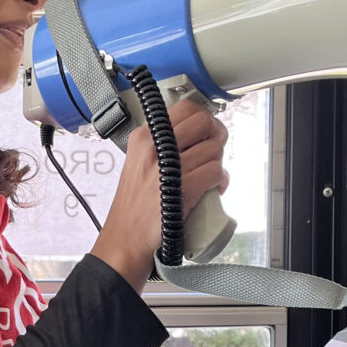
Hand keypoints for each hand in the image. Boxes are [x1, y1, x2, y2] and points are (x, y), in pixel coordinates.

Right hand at [91, 98, 228, 290]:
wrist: (125, 238)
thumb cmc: (134, 205)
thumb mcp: (139, 162)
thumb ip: (163, 144)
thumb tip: (197, 130)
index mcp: (143, 137)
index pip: (186, 108)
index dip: (205, 118)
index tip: (207, 130)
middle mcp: (154, 147)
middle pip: (205, 122)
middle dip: (216, 136)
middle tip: (213, 150)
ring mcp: (169, 167)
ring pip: (214, 149)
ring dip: (218, 163)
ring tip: (209, 175)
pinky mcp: (183, 188)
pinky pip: (216, 172)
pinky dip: (221, 181)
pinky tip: (213, 189)